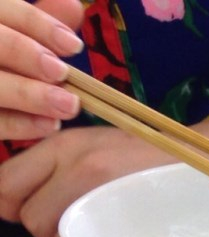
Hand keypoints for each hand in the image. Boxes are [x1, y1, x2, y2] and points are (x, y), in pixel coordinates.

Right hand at [0, 0, 83, 140]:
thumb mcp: (14, 36)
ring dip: (26, 94)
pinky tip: (48, 125)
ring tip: (67, 105)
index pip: (1, 9)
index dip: (35, 24)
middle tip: (61, 72)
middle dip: (24, 53)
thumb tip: (72, 5)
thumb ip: (35, 25)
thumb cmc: (4, 65)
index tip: (73, 44)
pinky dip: (17, 123)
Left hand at [0, 124, 164, 236]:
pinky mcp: (118, 206)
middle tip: (70, 228)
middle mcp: (70, 159)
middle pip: (25, 215)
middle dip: (42, 231)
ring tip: (94, 230)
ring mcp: (95, 183)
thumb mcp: (92, 149)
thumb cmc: (145, 159)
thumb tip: (25, 204)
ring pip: (52, 233)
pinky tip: (109, 236)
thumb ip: (57, 169)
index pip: (5, 184)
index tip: (36, 213)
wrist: (198, 157)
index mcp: (58, 144)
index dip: (13, 207)